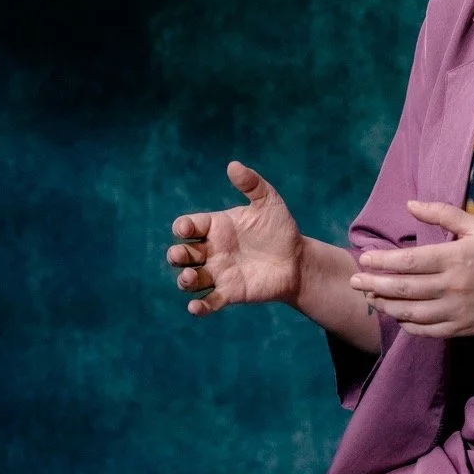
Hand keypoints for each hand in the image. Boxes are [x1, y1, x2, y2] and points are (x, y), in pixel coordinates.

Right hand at [167, 161, 305, 316]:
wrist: (297, 260)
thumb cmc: (280, 229)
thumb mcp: (269, 203)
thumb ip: (252, 184)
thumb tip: (233, 165)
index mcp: (215, 227)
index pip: (188, 226)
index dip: (182, 228)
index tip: (187, 229)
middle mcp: (211, 251)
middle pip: (181, 254)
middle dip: (176, 256)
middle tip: (181, 256)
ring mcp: (218, 273)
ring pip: (189, 279)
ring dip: (184, 280)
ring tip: (190, 278)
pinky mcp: (229, 293)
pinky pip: (209, 302)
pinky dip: (199, 307)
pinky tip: (195, 308)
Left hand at [349, 199, 473, 338]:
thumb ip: (443, 214)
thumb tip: (409, 204)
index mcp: (455, 258)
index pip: (408, 262)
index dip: (381, 261)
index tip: (364, 258)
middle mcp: (453, 287)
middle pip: (402, 289)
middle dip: (373, 284)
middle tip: (354, 281)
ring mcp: (456, 311)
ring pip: (409, 313)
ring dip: (384, 306)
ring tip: (370, 297)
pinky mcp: (461, 329)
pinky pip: (425, 330)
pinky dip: (406, 324)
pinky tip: (396, 315)